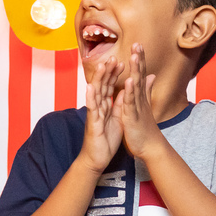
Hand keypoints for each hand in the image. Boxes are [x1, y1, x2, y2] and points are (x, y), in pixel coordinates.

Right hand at [78, 58, 123, 172]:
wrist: (97, 159)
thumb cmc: (106, 140)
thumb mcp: (117, 119)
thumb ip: (119, 104)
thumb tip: (125, 90)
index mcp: (105, 106)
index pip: (109, 86)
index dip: (114, 74)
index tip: (121, 61)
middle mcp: (97, 107)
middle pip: (102, 85)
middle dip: (107, 71)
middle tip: (112, 56)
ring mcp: (93, 114)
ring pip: (95, 93)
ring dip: (99, 79)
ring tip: (102, 65)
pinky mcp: (92, 123)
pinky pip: (91, 109)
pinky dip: (90, 97)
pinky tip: (90, 87)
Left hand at [113, 44, 164, 160]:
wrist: (150, 147)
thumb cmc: (145, 127)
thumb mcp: (144, 105)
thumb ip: (147, 89)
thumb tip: (152, 75)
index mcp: (140, 96)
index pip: (140, 74)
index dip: (139, 59)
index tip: (138, 44)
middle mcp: (140, 99)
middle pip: (140, 75)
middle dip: (139, 59)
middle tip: (137, 43)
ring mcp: (137, 107)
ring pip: (136, 86)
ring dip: (136, 71)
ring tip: (135, 56)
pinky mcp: (133, 116)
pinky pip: (130, 102)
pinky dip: (130, 91)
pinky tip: (130, 81)